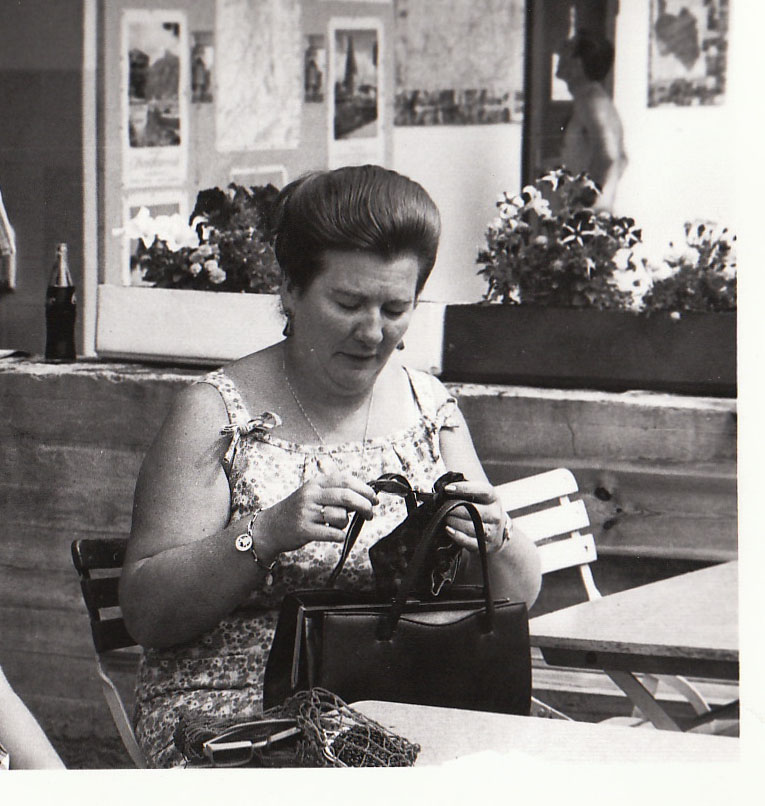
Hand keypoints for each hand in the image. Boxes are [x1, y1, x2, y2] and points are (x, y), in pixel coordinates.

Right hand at [263, 466, 378, 554]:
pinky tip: (336, 535)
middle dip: (364, 505)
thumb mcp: (313, 493)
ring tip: (338, 525)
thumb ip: (335, 492)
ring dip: (346, 523)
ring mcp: (306, 512)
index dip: (364, 489)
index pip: (346, 480)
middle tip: (370, 514)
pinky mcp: (304, 530)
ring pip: (340, 516)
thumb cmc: (298, 510)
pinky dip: (339, 535)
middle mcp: (311, 495)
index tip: (374, 498)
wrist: (271, 527)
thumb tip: (365, 495)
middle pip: (347, 496)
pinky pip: (332, 533)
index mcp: (316, 483)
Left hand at [441, 480, 508, 553]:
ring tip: (444, 517)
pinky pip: (469, 541)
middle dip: (454, 508)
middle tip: (442, 506)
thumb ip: (465, 491)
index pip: (482, 490)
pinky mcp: (484, 546)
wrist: (496, 531)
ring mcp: (491, 531)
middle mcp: (495, 515)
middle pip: (474, 510)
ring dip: (454, 521)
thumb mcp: (479, 497)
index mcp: (494, 498)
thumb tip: (446, 489)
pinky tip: (448, 530)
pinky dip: (457, 536)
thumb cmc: (481, 508)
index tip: (447, 488)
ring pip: (470, 526)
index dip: (464, 488)